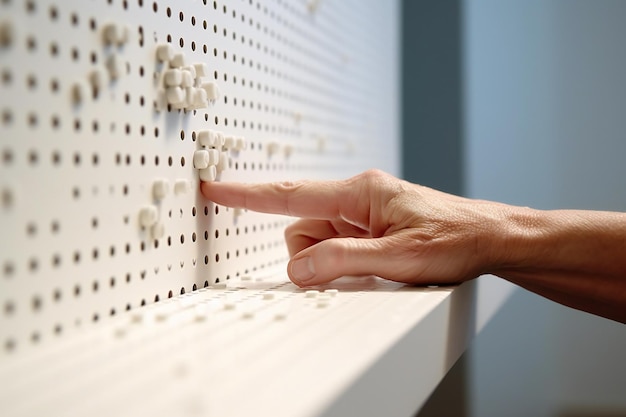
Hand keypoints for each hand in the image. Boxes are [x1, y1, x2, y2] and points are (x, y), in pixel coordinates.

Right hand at [201, 170, 506, 286]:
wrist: (490, 239)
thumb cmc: (455, 238)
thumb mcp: (397, 258)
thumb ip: (342, 262)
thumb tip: (299, 269)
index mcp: (359, 192)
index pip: (290, 194)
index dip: (247, 195)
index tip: (214, 188)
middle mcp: (357, 199)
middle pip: (302, 228)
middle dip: (312, 256)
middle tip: (350, 270)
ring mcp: (364, 214)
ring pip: (318, 241)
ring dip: (330, 262)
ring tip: (373, 268)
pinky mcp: (371, 227)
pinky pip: (337, 245)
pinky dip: (342, 261)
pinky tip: (374, 266)